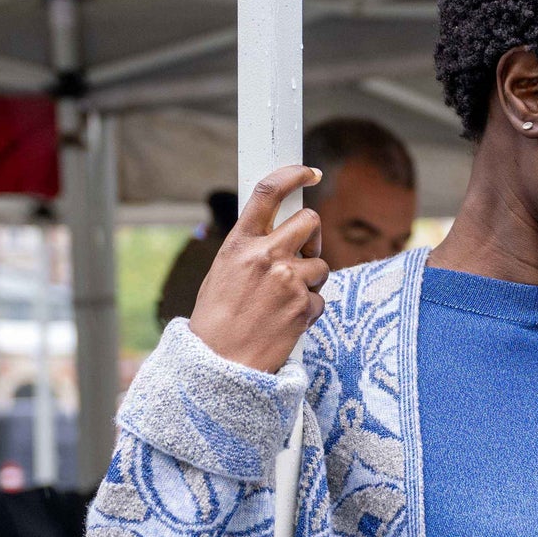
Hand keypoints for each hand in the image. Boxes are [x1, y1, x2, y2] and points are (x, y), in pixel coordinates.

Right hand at [188, 165, 328, 372]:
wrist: (219, 363)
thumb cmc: (217, 320)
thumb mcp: (224, 272)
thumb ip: (252, 249)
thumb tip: (281, 235)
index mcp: (239, 242)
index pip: (269, 192)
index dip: (293, 175)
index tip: (309, 172)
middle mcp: (265, 255)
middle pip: (309, 222)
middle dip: (312, 235)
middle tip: (305, 250)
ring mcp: (287, 280)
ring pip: (320, 264)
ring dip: (310, 279)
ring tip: (284, 301)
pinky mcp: (303, 307)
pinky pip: (319, 299)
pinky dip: (308, 310)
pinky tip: (286, 322)